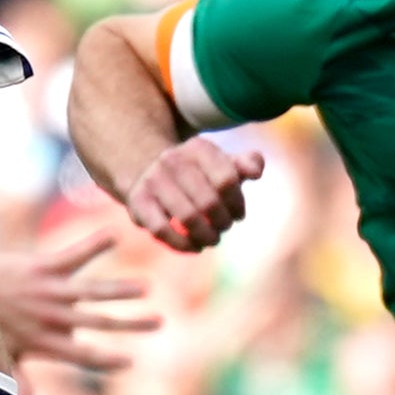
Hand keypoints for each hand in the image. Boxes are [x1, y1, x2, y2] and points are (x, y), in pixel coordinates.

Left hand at [0, 205, 163, 369]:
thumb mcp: (0, 356)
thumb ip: (16, 381)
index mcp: (45, 343)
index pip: (83, 355)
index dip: (107, 360)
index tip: (131, 361)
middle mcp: (52, 318)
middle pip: (99, 323)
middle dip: (131, 324)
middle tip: (160, 321)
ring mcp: (49, 291)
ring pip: (92, 291)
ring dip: (120, 289)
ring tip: (146, 287)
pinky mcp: (43, 267)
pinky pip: (73, 254)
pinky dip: (94, 244)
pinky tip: (114, 233)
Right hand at [117, 133, 264, 254]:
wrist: (148, 169)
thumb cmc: (197, 173)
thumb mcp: (221, 163)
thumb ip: (246, 164)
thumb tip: (256, 170)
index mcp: (198, 148)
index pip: (227, 180)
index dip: (237, 203)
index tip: (238, 214)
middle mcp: (173, 160)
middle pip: (209, 201)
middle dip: (222, 222)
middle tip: (224, 227)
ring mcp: (153, 180)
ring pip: (187, 217)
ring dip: (206, 235)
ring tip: (212, 239)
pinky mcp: (138, 202)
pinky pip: (161, 230)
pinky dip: (182, 244)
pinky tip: (194, 247)